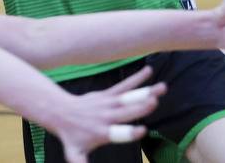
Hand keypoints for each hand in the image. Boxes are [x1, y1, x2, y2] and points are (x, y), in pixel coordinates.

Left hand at [49, 66, 164, 162]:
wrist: (61, 112)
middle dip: (140, 107)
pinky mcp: (108, 94)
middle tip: (154, 101)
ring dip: (146, 91)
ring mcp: (108, 103)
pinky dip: (136, 78)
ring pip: (129, 97)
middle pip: (126, 112)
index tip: (143, 130)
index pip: (117, 134)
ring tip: (163, 87)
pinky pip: (124, 85)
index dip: (130, 132)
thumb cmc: (72, 137)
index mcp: (102, 133)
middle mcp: (107, 117)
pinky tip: (149, 71)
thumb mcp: (74, 154)